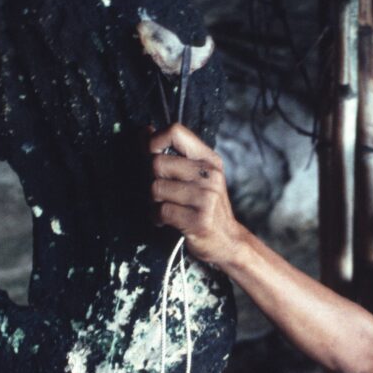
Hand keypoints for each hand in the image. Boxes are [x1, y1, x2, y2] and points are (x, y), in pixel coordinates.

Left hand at [149, 124, 245, 265]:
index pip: (175, 132)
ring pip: (156, 188)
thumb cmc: (205, 206)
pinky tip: (166, 220)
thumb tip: (145, 132)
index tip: (151, 155)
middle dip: (152, 179)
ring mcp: (206, 198)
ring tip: (167, 207)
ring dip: (154, 201)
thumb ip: (174, 154)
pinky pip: (162, 211)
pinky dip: (157, 218)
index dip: (154, 141)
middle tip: (162, 192)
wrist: (227, 241)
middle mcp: (209, 175)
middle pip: (157, 162)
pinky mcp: (198, 220)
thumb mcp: (197, 176)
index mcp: (209, 159)